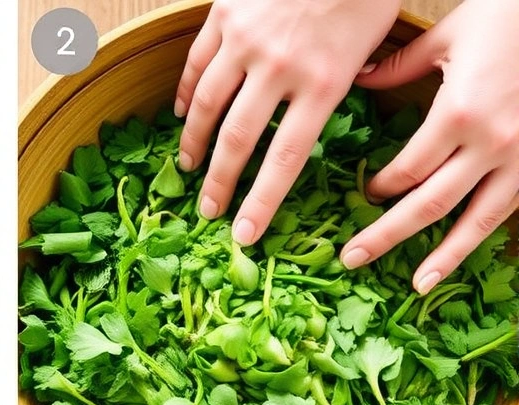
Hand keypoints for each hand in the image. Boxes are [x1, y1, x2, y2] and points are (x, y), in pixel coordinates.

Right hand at [175, 0, 399, 244]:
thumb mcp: (370, 46)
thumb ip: (340, 86)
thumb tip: (315, 119)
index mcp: (323, 83)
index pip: (284, 159)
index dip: (261, 202)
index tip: (245, 234)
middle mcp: (280, 68)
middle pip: (238, 141)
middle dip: (220, 183)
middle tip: (208, 212)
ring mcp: (246, 42)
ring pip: (207, 105)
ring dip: (195, 143)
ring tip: (189, 168)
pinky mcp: (225, 17)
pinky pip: (196, 64)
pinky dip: (186, 94)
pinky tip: (182, 116)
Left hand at [347, 0, 518, 293]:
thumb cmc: (504, 18)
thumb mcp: (446, 37)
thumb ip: (399, 65)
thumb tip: (361, 81)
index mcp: (457, 114)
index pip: (407, 170)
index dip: (382, 187)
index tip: (367, 194)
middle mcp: (489, 144)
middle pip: (429, 204)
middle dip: (387, 235)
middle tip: (352, 258)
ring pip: (475, 220)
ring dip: (443, 257)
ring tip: (416, 286)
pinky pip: (507, 210)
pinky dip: (482, 237)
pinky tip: (461, 258)